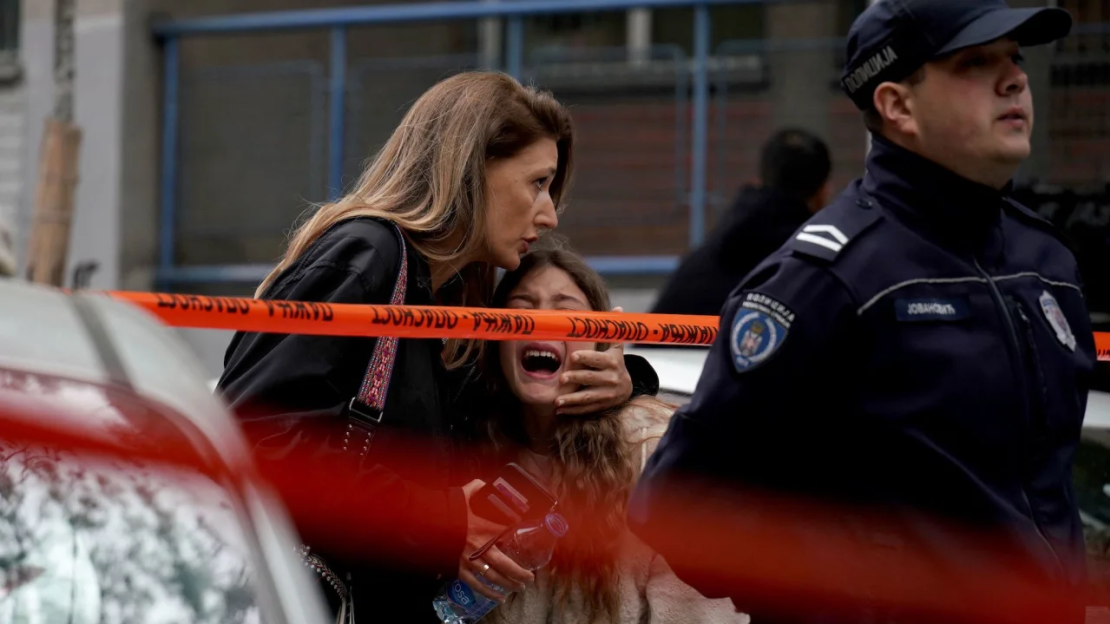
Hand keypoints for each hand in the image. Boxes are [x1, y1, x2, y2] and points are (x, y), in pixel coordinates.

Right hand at [458, 479, 533, 600]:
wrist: (428, 518)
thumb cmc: (449, 505)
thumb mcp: (468, 491)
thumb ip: (481, 487)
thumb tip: (488, 484)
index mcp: (487, 528)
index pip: (511, 536)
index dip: (523, 540)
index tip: (532, 545)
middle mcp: (482, 547)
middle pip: (507, 565)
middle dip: (521, 574)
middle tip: (530, 579)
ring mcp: (471, 560)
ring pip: (494, 577)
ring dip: (509, 584)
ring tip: (518, 587)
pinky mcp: (459, 568)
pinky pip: (476, 584)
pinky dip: (489, 593)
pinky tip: (500, 597)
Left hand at [555, 307, 633, 415]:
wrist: (627, 387)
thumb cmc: (615, 363)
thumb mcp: (616, 348)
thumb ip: (613, 332)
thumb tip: (618, 309)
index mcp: (613, 362)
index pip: (598, 359)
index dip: (586, 358)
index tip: (572, 357)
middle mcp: (611, 379)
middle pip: (591, 378)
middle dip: (576, 378)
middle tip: (561, 379)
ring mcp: (607, 394)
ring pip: (588, 397)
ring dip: (572, 400)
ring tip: (557, 401)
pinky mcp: (602, 406)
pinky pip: (586, 409)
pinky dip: (573, 410)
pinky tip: (560, 410)